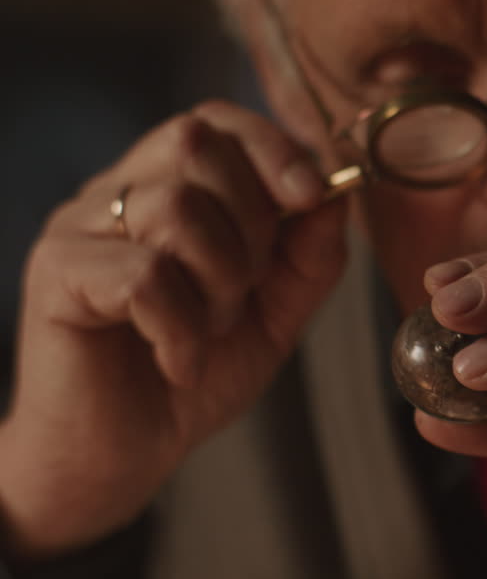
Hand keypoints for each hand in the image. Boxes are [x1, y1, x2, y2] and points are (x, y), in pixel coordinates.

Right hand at [0, 101, 346, 561]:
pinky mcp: (54, 275)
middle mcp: (117, 193)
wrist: (120, 457)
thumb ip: (311, 257)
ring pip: (176, 208)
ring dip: (220, 281)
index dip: (272, 146)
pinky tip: (180, 363)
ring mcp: (78, 228)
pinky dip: (183, 328)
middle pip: (195, 143)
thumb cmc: (194, 376)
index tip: (310, 197)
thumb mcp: (275, 316)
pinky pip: (143, 275)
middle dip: (251, 223)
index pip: (217, 121)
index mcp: (168, 188)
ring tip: (210, 330)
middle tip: (245, 291)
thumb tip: (339, 193)